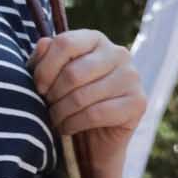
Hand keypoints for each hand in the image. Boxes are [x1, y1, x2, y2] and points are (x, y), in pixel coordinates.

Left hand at [31, 28, 142, 177]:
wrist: (94, 138)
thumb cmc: (68, 100)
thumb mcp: (50, 78)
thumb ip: (43, 59)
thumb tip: (42, 44)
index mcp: (96, 39)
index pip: (65, 43)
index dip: (45, 68)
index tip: (39, 88)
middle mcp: (119, 53)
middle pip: (73, 73)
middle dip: (53, 95)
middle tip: (47, 108)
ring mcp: (132, 78)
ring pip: (83, 96)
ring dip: (61, 113)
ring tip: (55, 119)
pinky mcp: (137, 103)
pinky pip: (96, 114)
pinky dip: (74, 124)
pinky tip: (68, 127)